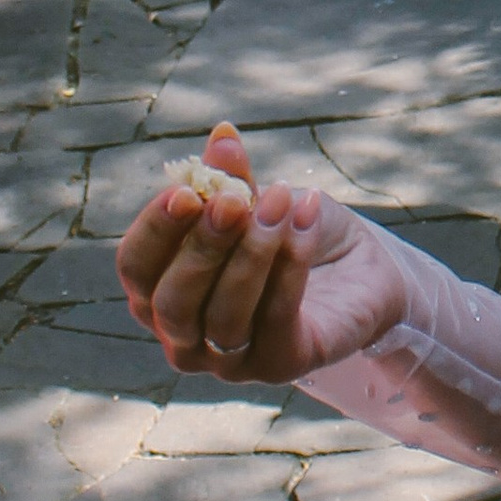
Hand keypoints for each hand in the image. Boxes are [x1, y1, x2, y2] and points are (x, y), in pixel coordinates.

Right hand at [116, 124, 407, 382]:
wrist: (364, 268)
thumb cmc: (295, 233)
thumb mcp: (260, 198)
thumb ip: (234, 178)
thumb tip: (222, 135)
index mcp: (162, 291)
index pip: (135, 268)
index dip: (155, 230)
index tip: (188, 191)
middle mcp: (185, 336)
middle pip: (170, 301)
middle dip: (202, 245)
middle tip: (236, 200)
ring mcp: (229, 360)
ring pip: (222, 317)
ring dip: (252, 253)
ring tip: (282, 200)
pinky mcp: (280, 365)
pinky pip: (274, 319)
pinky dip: (290, 265)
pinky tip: (306, 219)